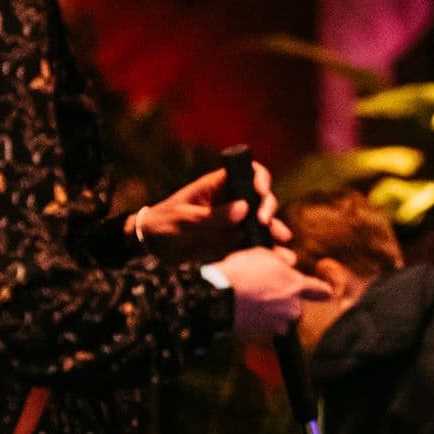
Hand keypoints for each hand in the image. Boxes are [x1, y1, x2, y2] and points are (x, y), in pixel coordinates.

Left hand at [134, 159, 292, 262]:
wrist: (150, 250)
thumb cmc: (163, 224)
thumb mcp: (185, 219)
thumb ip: (214, 216)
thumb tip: (244, 208)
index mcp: (218, 187)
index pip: (247, 173)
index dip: (259, 178)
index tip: (260, 191)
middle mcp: (230, 202)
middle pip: (260, 199)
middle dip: (268, 209)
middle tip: (264, 223)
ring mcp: (233, 224)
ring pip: (261, 224)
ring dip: (274, 234)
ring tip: (284, 252)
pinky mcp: (232, 244)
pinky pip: (254, 246)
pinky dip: (268, 253)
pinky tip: (282, 261)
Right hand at [216, 246, 327, 339]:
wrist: (219, 298)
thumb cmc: (240, 273)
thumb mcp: (261, 254)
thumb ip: (280, 259)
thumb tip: (289, 261)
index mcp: (296, 286)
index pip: (320, 290)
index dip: (323, 290)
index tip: (327, 293)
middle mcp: (293, 309)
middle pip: (295, 307)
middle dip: (285, 302)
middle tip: (264, 292)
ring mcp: (279, 326)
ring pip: (281, 321)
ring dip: (272, 315)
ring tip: (253, 303)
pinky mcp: (264, 338)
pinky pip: (265, 331)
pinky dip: (259, 325)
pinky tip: (246, 314)